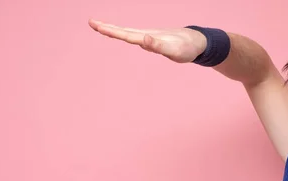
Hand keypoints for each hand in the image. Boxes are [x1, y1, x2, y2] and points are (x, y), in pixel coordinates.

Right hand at [88, 19, 206, 62]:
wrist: (196, 41)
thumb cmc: (186, 48)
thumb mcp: (173, 51)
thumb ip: (157, 45)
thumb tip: (142, 39)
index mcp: (148, 38)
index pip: (126, 35)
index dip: (111, 31)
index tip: (96, 25)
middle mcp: (146, 35)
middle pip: (123, 31)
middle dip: (107, 28)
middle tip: (91, 22)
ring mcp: (149, 37)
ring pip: (127, 33)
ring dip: (113, 30)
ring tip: (100, 27)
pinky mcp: (152, 40)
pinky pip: (135, 37)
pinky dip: (124, 35)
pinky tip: (121, 34)